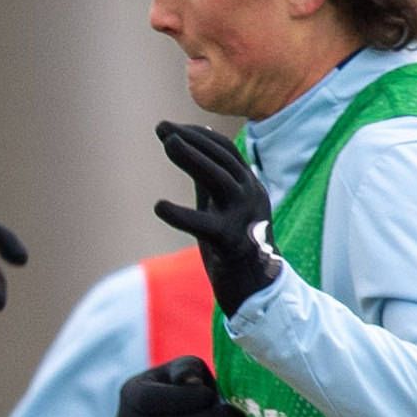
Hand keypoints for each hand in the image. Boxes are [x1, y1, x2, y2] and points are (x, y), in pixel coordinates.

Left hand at [152, 121, 283, 315]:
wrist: (257, 289)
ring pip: (219, 179)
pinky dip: (181, 215)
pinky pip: (205, 226)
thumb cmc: (234, 245)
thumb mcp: (220, 206)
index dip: (197, 134)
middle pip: (222, 158)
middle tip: (162, 128)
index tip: (169, 127)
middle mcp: (251, 196)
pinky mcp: (233, 243)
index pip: (224, 150)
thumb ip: (206, 178)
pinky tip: (159, 206)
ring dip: (192, 158)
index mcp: (249, 185)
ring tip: (168, 144)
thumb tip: (189, 143)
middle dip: (192, 139)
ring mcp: (244, 218)